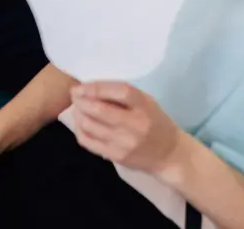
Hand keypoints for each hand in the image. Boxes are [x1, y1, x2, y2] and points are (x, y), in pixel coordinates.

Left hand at [69, 82, 184, 175]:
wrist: (169, 155)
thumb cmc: (156, 122)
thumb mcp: (147, 103)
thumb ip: (124, 96)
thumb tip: (92, 88)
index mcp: (144, 107)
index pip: (119, 92)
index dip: (97, 87)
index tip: (82, 85)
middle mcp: (134, 125)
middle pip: (100, 110)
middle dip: (81, 100)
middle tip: (74, 94)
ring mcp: (124, 143)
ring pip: (90, 126)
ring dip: (78, 114)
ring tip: (76, 108)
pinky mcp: (116, 156)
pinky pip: (89, 142)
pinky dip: (79, 130)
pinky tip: (79, 124)